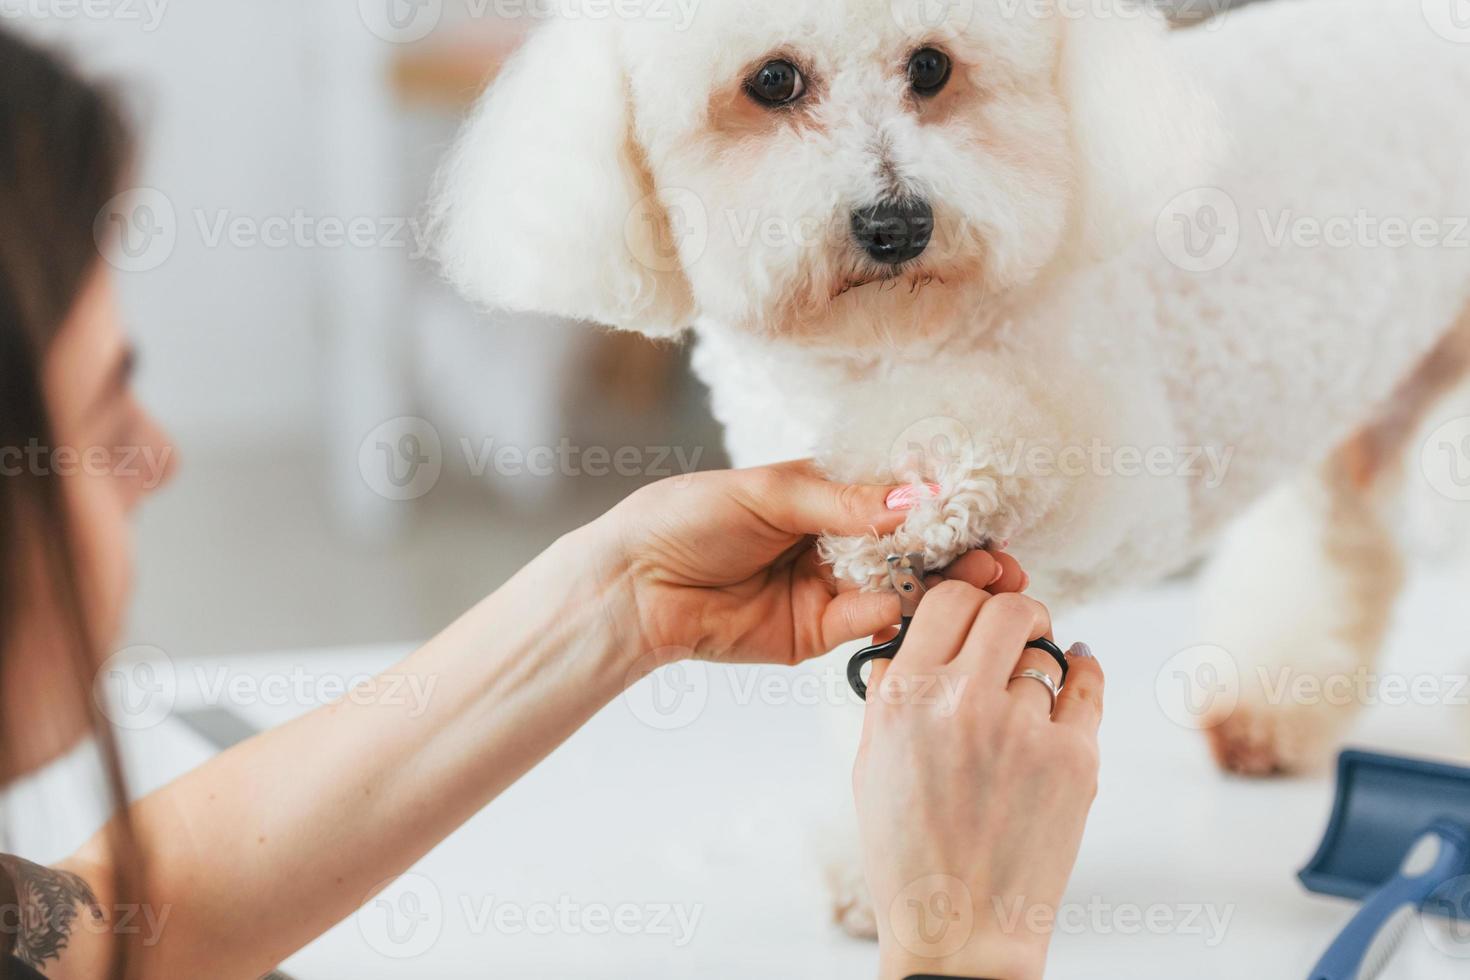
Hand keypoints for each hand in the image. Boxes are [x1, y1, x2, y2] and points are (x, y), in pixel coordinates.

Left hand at [581, 461, 1028, 666]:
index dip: (942, 503)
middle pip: (912, 549)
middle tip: (1003, 562)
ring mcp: (829, 590)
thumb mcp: (770, 494)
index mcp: (825, 495)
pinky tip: (908, 607)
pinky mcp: (815, 635)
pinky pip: (864, 626)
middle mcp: (836, 543)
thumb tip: (918, 498)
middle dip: (959, 554)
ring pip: (900, 590)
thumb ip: (844, 502)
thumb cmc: (689, 517)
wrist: (634, 583)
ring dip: (941, 589)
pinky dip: (890, 617)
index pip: (897, 497)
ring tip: (984, 585)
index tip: (988, 510)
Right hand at [852, 585, 1103, 979]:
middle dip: (1014, 612)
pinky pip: (1089, 684)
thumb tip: (912, 639)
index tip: (975, 614)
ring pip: (1047, 648)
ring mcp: (1023, 729)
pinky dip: (1083, 673)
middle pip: (1007, 608)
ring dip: (1041, 656)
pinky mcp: (1075, 759)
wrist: (958, 929)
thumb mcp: (870, 763)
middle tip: (1016, 631)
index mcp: (904, 698)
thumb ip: (889, 693)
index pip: (947, 600)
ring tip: (1032, 683)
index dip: (966, 599)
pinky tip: (1075, 675)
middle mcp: (962, 702)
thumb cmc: (907, 852)